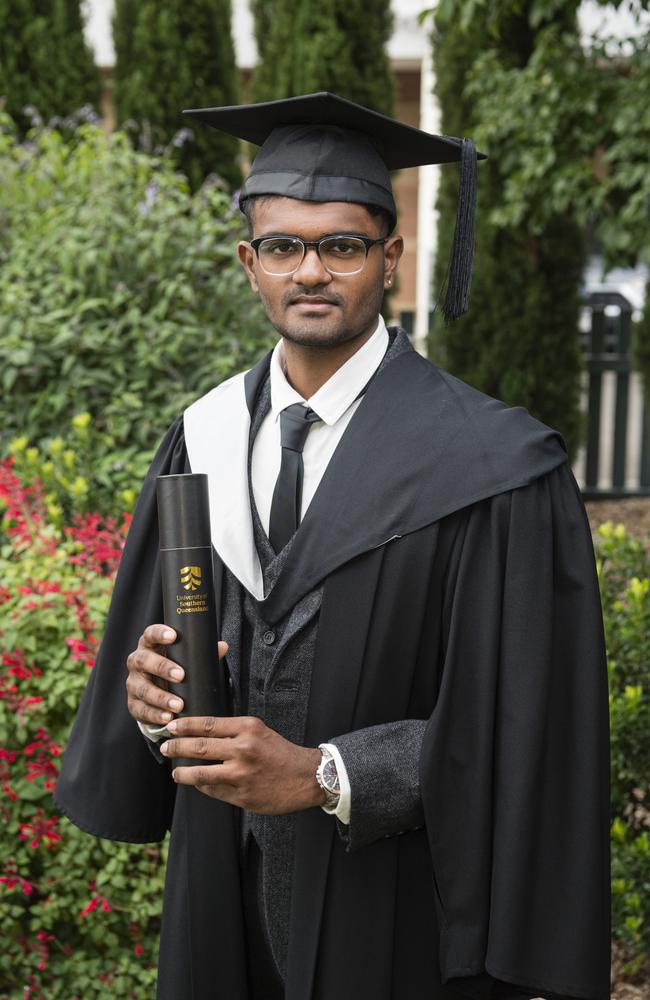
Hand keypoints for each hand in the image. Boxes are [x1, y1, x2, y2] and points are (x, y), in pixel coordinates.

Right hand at [125, 624, 228, 726]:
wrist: (156, 693)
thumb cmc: (174, 668)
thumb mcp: (184, 659)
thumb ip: (201, 653)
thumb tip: (222, 646)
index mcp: (149, 645)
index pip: (150, 634)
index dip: (159, 633)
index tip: (173, 636)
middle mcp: (137, 662)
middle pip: (143, 660)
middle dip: (162, 667)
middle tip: (180, 675)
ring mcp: (133, 683)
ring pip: (143, 688)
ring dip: (161, 697)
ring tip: (178, 705)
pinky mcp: (133, 703)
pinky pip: (141, 709)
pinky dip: (155, 714)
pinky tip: (168, 718)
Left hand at [159, 715, 326, 813]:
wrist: (305, 777)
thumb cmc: (280, 752)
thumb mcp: (259, 731)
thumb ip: (233, 732)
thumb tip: (201, 734)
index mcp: (247, 728)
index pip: (207, 724)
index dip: (185, 726)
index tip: (171, 726)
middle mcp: (242, 749)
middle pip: (198, 747)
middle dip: (176, 747)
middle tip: (165, 747)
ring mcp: (240, 774)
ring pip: (200, 773)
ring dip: (182, 773)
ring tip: (175, 772)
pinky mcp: (241, 795)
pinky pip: (212, 790)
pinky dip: (201, 786)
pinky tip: (197, 784)